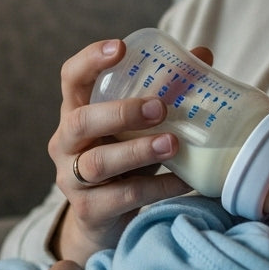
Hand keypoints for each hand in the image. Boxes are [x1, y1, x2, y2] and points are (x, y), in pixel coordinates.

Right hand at [48, 39, 204, 262]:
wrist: (106, 221)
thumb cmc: (125, 162)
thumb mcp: (139, 127)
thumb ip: (164, 93)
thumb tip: (203, 56)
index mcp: (76, 112)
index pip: (71, 78)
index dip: (90, 60)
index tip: (120, 48)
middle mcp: (65, 143)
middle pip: (81, 121)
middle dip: (120, 112)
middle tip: (158, 107)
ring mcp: (72, 178)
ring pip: (99, 162)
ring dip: (138, 151)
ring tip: (173, 143)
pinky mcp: (89, 210)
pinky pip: (123, 196)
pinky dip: (157, 186)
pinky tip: (184, 181)